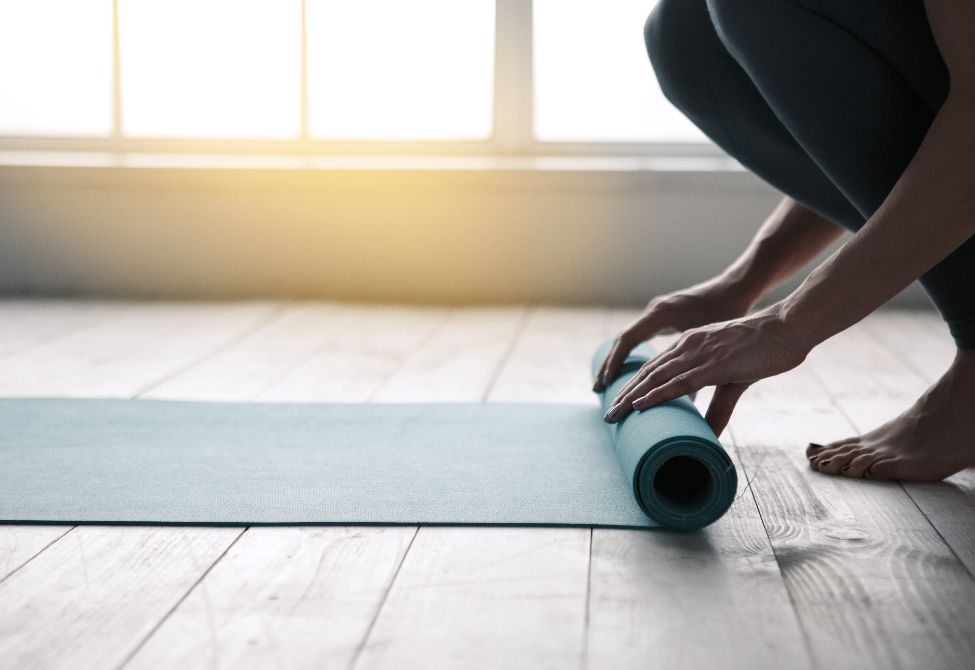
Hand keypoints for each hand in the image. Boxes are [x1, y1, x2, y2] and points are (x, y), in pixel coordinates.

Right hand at [593, 276, 754, 391]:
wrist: (736, 287)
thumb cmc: (729, 311)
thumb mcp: (712, 342)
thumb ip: (698, 367)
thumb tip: (687, 404)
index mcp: (662, 314)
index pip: (628, 339)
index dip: (616, 363)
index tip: (607, 383)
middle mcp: (655, 311)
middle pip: (623, 341)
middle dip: (609, 366)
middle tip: (596, 390)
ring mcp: (657, 312)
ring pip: (630, 339)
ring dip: (617, 361)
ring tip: (603, 385)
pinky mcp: (663, 317)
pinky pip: (639, 337)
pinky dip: (630, 354)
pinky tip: (626, 370)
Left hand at [603, 306, 809, 435]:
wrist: (789, 328)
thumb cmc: (765, 350)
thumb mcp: (734, 378)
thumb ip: (719, 406)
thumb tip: (709, 432)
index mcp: (691, 344)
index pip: (654, 366)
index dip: (634, 385)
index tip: (618, 403)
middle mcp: (689, 346)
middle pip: (648, 372)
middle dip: (625, 394)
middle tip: (607, 415)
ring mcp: (700, 353)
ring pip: (656, 377)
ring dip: (632, 397)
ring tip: (614, 414)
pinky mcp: (715, 364)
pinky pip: (679, 382)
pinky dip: (656, 394)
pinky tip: (640, 404)